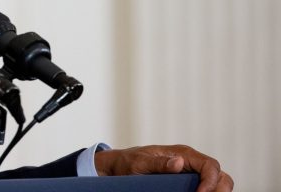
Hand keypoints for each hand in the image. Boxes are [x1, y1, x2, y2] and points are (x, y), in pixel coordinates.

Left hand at [95, 145, 232, 191]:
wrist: (120, 165)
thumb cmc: (129, 161)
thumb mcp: (140, 162)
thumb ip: (158, 163)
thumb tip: (178, 162)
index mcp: (183, 153)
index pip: (210, 165)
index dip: (211, 181)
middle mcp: (191, 162)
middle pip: (220, 174)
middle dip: (220, 189)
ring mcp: (191, 172)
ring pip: (216, 183)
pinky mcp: (187, 182)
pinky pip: (205, 189)